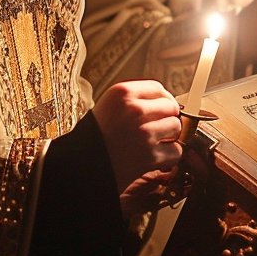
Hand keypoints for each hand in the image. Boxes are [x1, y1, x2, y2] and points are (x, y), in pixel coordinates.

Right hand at [90, 80, 182, 218]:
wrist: (80, 166)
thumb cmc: (94, 138)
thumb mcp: (108, 106)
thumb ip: (134, 100)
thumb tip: (167, 102)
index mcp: (122, 93)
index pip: (158, 88)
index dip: (163, 100)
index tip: (161, 109)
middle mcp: (134, 110)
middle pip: (171, 107)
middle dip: (167, 118)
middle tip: (157, 129)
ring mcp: (143, 133)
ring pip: (176, 127)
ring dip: (169, 137)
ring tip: (154, 143)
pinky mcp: (150, 155)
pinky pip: (176, 151)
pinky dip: (168, 157)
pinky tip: (155, 157)